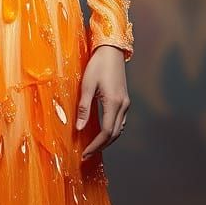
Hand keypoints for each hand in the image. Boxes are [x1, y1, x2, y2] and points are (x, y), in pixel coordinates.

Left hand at [75, 44, 129, 159]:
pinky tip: (102, 132)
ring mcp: (126, 102)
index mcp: (114, 103)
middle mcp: (123, 105)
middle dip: (101, 146)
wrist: (111, 50)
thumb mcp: (87, 85)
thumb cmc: (98, 65)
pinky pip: (120, 121)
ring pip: (120, 129)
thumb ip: (84, 108)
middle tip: (87, 154)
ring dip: (108, 140)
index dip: (96, 145)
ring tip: (94, 146)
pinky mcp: (124, 99)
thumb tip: (79, 127)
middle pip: (115, 134)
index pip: (106, 132)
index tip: (85, 153)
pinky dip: (112, 131)